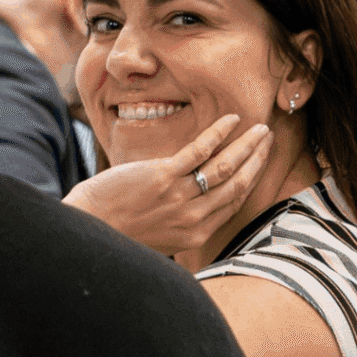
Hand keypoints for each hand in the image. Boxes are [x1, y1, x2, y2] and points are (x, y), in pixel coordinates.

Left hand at [63, 115, 272, 255]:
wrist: (90, 227)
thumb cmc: (120, 231)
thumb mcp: (160, 236)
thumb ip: (182, 224)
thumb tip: (199, 207)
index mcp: (195, 235)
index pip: (233, 202)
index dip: (251, 178)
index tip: (260, 160)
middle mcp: (192, 219)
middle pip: (237, 184)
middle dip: (257, 159)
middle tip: (266, 139)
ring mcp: (179, 197)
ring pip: (225, 168)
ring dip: (246, 146)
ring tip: (258, 129)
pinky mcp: (162, 177)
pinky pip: (199, 151)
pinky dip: (219, 133)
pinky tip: (231, 120)